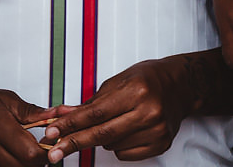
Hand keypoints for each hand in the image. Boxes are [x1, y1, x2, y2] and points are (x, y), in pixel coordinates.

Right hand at [0, 81, 50, 166]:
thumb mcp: (4, 99)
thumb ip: (31, 112)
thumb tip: (55, 115)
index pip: (32, 154)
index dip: (46, 153)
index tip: (50, 145)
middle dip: (36, 162)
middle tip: (40, 151)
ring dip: (19, 165)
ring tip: (21, 153)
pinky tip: (5, 157)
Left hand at [42, 57, 193, 162]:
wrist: (181, 86)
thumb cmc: (148, 79)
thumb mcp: (118, 82)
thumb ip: (89, 103)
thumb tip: (61, 117)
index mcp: (137, 90)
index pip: (96, 113)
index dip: (71, 125)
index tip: (51, 133)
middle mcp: (149, 111)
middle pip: (102, 134)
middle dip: (74, 143)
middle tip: (54, 152)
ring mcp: (157, 129)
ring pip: (112, 145)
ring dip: (102, 139)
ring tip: (116, 121)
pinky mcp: (161, 143)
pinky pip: (126, 153)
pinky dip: (119, 145)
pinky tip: (128, 130)